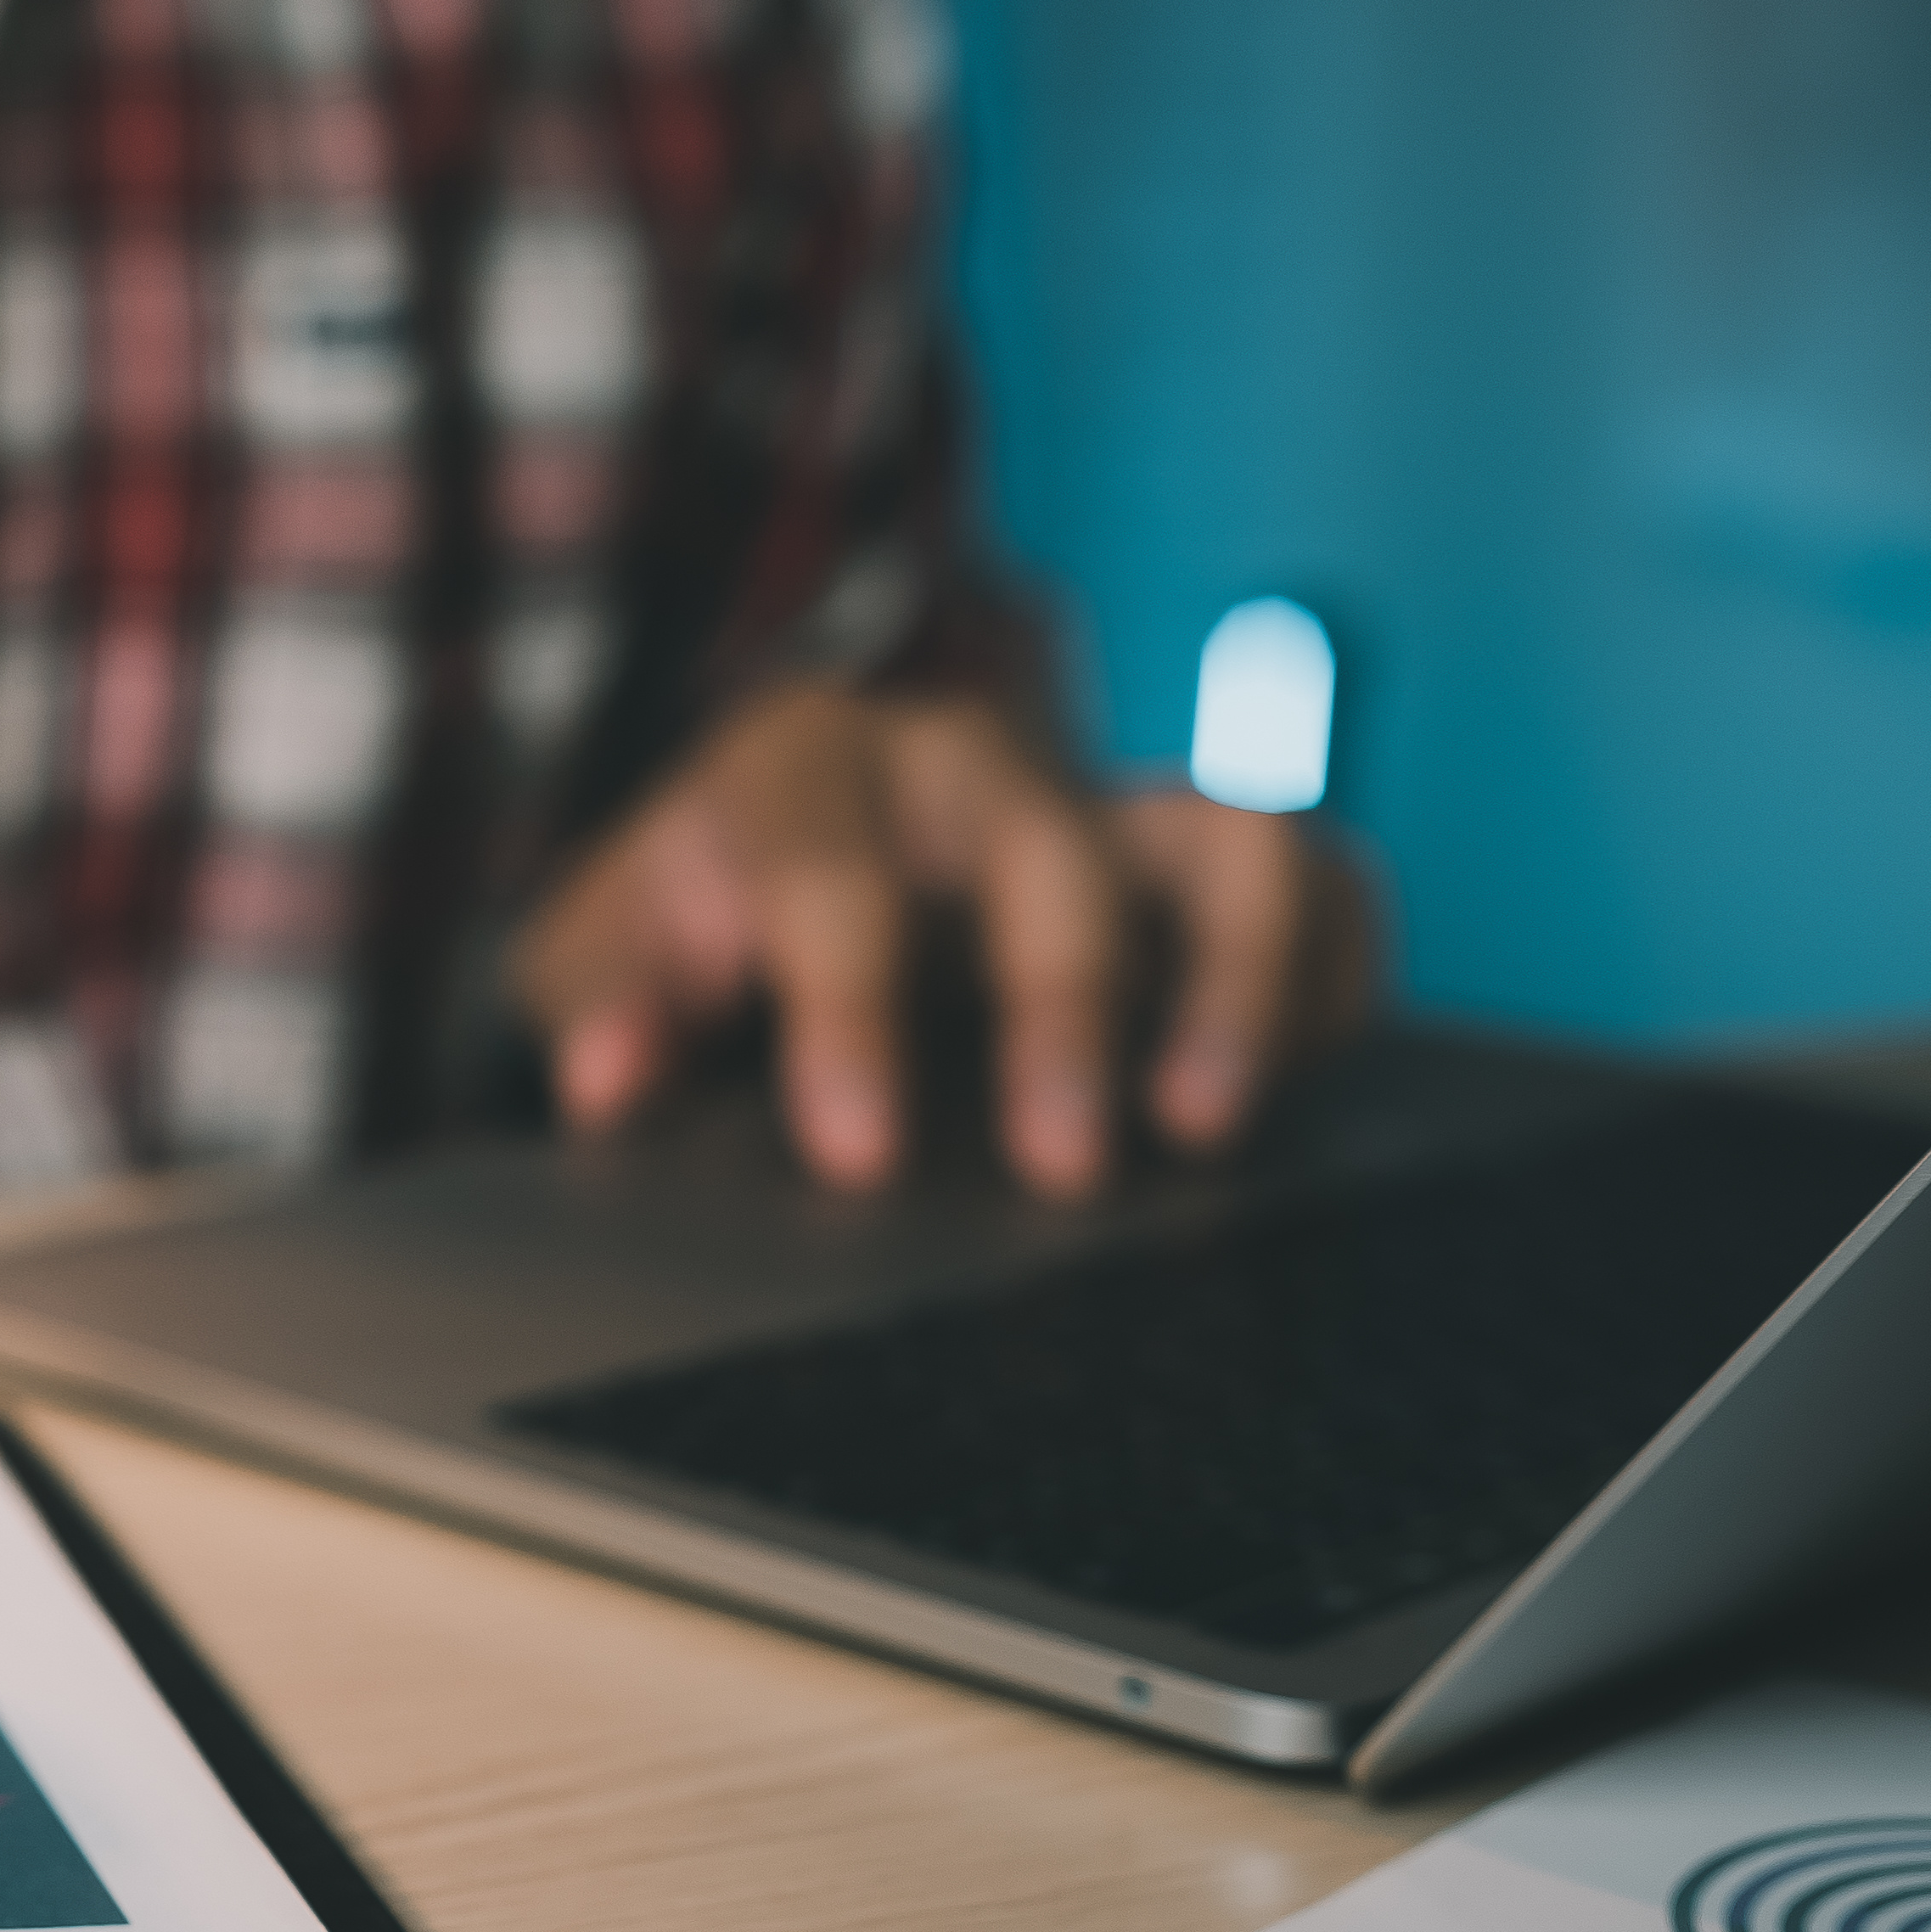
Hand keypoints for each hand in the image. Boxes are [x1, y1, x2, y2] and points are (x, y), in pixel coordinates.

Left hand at [510, 681, 1376, 1196]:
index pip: (828, 870)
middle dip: (1058, 1012)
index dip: (846, 1013)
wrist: (758, 877)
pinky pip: (1314, 883)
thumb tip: (604, 1080)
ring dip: (1233, 981)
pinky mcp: (1202, 863)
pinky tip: (1300, 1083)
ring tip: (1206, 1127)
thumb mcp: (602, 961)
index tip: (856, 1155)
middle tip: (1060, 1168)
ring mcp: (1101, 802)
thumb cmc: (685, 933)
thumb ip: (602, 1004)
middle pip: (1040, 855)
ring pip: (1219, 844)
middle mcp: (968, 763)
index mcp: (801, 770)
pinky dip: (1328, 971)